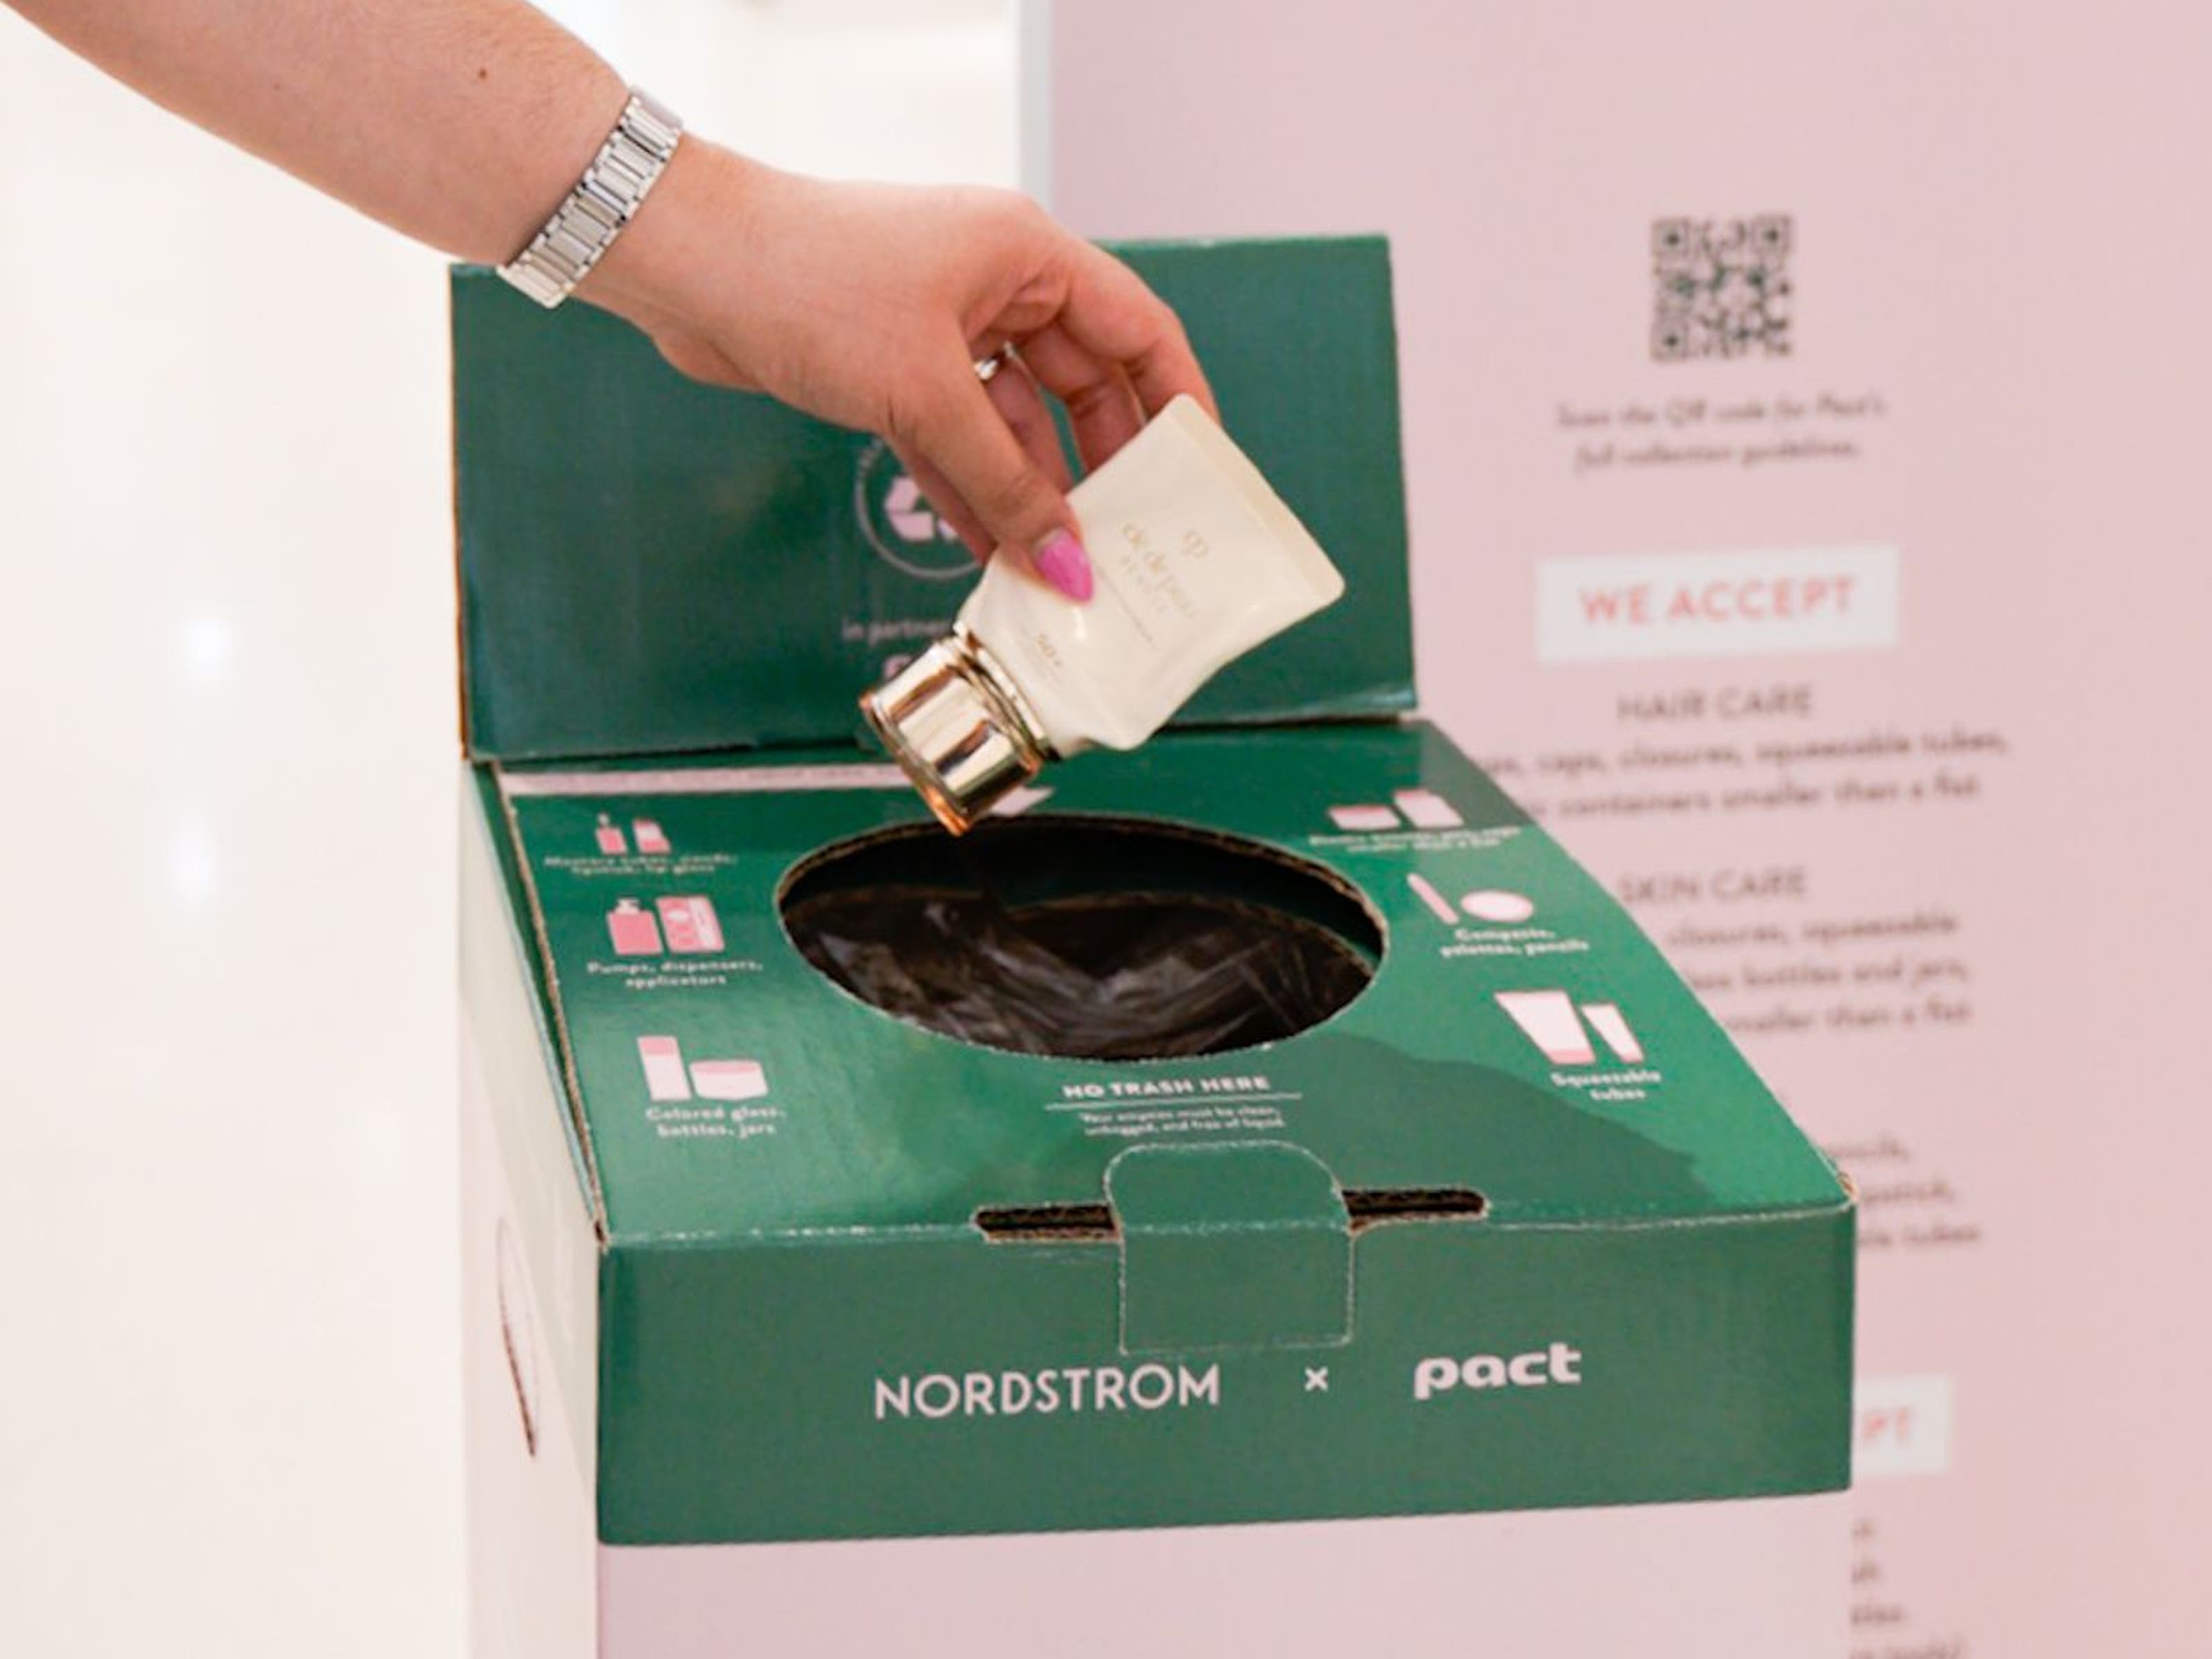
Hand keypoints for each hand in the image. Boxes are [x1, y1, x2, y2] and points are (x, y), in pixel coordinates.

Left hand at [585, 141, 1214, 598]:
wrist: (687, 267)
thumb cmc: (808, 282)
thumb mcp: (926, 393)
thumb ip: (1005, 485)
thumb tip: (1068, 566)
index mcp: (1027, 255)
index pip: (1138, 330)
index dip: (1178, 402)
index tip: (1201, 474)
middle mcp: (996, 285)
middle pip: (1081, 386)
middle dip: (1104, 470)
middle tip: (1132, 543)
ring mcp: (944, 329)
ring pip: (1015, 426)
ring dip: (1034, 498)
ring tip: (1063, 573)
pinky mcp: (893, 370)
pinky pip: (958, 443)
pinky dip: (976, 496)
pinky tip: (1000, 557)